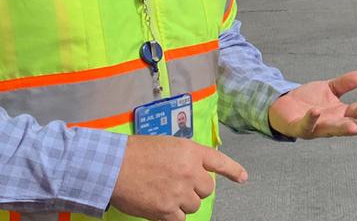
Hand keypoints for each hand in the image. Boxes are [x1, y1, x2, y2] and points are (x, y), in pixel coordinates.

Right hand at [110, 134, 246, 220]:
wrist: (113, 166)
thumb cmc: (135, 152)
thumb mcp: (166, 144)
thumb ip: (184, 157)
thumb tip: (191, 170)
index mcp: (190, 152)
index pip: (219, 162)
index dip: (233, 171)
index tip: (243, 178)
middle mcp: (189, 172)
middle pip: (206, 189)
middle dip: (196, 189)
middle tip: (179, 185)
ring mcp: (179, 192)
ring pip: (194, 205)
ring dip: (184, 203)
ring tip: (165, 194)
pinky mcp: (166, 210)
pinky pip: (180, 219)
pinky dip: (173, 216)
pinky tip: (163, 209)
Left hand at [268, 70, 356, 138]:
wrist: (283, 104)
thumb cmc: (309, 100)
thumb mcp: (329, 89)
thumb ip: (344, 84)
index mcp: (340, 114)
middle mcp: (331, 124)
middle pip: (350, 125)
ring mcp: (316, 128)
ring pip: (332, 130)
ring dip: (343, 128)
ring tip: (353, 126)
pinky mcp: (300, 128)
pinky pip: (307, 126)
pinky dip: (312, 119)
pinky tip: (317, 110)